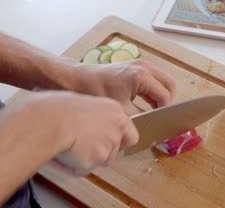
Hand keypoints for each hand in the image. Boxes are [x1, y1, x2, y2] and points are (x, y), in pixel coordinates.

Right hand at [11, 91, 138, 175]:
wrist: (47, 120)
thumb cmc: (55, 108)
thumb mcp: (80, 103)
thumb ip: (91, 116)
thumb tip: (83, 123)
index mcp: (114, 110)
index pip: (130, 133)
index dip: (119, 141)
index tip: (107, 143)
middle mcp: (117, 127)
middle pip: (116, 150)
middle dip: (103, 153)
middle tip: (85, 150)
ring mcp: (109, 143)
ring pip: (100, 161)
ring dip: (86, 160)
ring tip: (66, 148)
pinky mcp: (97, 158)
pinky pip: (83, 169)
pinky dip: (72, 167)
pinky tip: (61, 155)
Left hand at [71, 59, 175, 115]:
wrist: (77, 79)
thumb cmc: (95, 92)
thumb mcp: (121, 110)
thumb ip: (141, 116)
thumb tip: (154, 123)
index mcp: (141, 76)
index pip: (164, 95)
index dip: (165, 109)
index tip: (162, 121)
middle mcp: (143, 67)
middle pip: (169, 83)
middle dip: (167, 99)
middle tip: (161, 114)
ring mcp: (139, 64)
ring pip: (162, 79)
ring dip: (161, 94)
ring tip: (154, 110)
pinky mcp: (134, 66)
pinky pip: (153, 77)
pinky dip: (153, 89)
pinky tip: (146, 102)